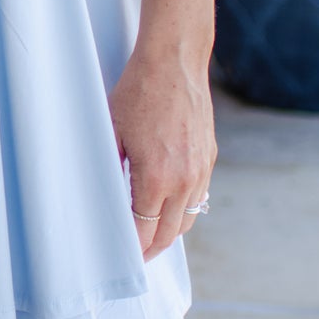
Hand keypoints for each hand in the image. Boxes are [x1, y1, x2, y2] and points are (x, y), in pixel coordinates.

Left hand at [108, 46, 216, 261]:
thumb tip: (107, 198)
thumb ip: (112, 169)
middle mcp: (184, 180)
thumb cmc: (137, 92)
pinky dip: (184, 207)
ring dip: (170, 230)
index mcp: (156, 177)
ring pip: (188, 218)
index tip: (123, 256)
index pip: (144, 231)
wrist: (174, 61)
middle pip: (169, 233)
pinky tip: (169, 204)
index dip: (132, 248)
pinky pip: (199, 196)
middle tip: (137, 256)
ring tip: (151, 234)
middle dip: (151, 248)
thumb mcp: (112, 131)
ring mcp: (201, 170)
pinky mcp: (210, 157)